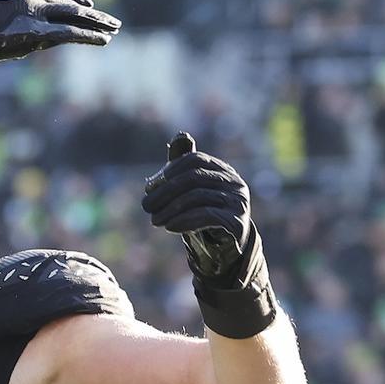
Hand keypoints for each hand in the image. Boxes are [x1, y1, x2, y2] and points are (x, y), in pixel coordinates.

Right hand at [0, 0, 118, 101]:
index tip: (82, 2)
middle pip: (65, 2)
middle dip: (88, 10)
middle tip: (107, 18)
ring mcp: (33, 12)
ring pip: (74, 16)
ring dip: (97, 22)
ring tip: (114, 28)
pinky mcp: (37, 32)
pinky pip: (71, 33)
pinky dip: (89, 35)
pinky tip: (105, 39)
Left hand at [142, 133, 253, 280]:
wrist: (226, 248)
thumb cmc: (205, 214)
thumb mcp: (192, 190)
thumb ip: (184, 167)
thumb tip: (180, 136)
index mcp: (222, 170)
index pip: (194, 160)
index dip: (168, 171)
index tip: (149, 188)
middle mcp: (234, 182)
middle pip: (194, 178)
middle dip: (165, 191)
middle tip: (146, 206)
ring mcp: (238, 201)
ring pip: (198, 197)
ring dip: (170, 209)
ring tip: (154, 221)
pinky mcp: (238, 222)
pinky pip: (207, 215)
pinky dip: (184, 220)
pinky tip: (169, 227)